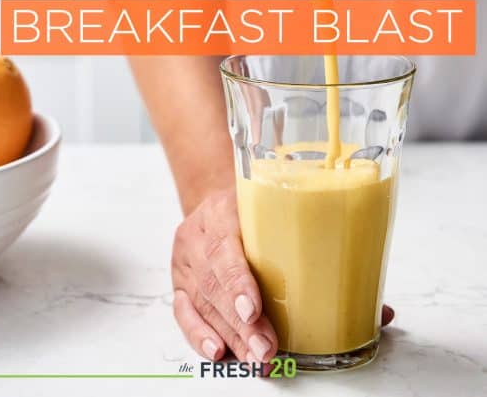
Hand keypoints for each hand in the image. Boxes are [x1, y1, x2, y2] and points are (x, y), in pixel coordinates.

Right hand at [171, 188, 395, 362]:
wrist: (214, 202)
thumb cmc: (255, 210)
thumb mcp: (282, 210)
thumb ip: (321, 251)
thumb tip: (380, 311)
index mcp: (223, 209)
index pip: (225, 244)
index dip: (238, 279)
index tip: (253, 309)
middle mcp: (199, 234)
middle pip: (214, 281)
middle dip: (241, 322)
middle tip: (266, 349)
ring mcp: (185, 260)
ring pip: (201, 302)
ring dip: (231, 335)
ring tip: (256, 358)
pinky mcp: (180, 282)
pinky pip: (183, 312)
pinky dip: (199, 335)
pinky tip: (219, 352)